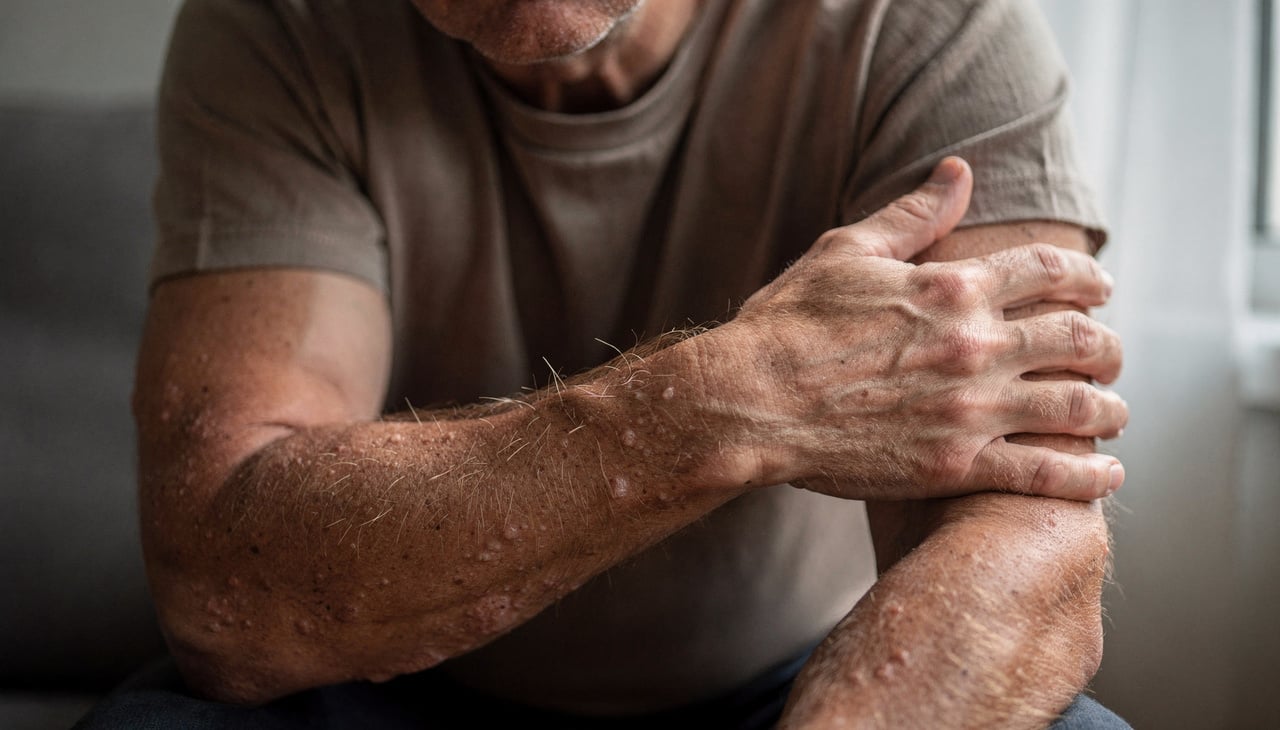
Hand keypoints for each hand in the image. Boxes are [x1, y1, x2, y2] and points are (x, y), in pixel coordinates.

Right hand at [724, 157, 1126, 500]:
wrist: (750, 400)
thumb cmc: (789, 323)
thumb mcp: (847, 251)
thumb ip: (913, 215)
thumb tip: (959, 171)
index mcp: (954, 288)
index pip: (1050, 273)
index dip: (1087, 278)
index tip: (1099, 287)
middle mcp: (975, 346)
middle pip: (1080, 340)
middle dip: (1108, 346)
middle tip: (1111, 354)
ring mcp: (970, 410)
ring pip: (1077, 407)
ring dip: (1109, 408)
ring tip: (1113, 412)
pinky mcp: (954, 465)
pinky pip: (1044, 473)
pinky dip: (1088, 475)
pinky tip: (1108, 474)